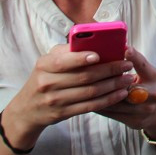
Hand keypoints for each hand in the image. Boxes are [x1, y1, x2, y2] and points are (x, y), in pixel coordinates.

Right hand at [1, 45, 134, 147]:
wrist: (27, 109)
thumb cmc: (44, 78)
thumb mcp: (48, 62)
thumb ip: (67, 52)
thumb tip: (95, 40)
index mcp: (44, 65)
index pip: (64, 61)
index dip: (81, 58)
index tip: (99, 54)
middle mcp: (48, 83)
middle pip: (84, 77)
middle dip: (110, 70)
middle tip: (127, 65)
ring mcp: (55, 100)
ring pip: (90, 92)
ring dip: (113, 85)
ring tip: (129, 78)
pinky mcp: (63, 114)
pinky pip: (89, 106)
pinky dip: (108, 100)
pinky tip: (120, 93)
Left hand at [96, 47, 155, 137]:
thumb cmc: (148, 86)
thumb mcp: (147, 72)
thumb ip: (136, 61)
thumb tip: (121, 46)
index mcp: (153, 77)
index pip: (143, 65)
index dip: (134, 57)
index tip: (124, 49)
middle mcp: (151, 94)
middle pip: (125, 86)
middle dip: (108, 80)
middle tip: (91, 72)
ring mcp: (143, 110)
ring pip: (116, 102)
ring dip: (99, 95)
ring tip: (84, 87)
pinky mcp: (133, 121)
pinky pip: (112, 114)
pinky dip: (99, 106)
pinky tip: (88, 100)